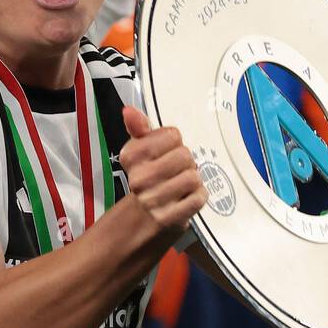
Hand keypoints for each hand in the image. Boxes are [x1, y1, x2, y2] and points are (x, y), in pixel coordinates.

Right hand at [120, 107, 205, 241]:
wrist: (145, 215)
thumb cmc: (149, 175)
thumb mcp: (142, 150)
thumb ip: (139, 128)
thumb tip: (129, 110)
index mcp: (131, 157)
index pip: (172, 135)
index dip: (174, 142)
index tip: (165, 152)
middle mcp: (139, 179)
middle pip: (185, 155)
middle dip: (186, 162)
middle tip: (175, 171)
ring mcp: (153, 200)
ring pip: (193, 177)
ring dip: (192, 180)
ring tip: (180, 185)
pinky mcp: (170, 218)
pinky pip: (199, 197)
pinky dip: (197, 197)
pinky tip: (185, 199)